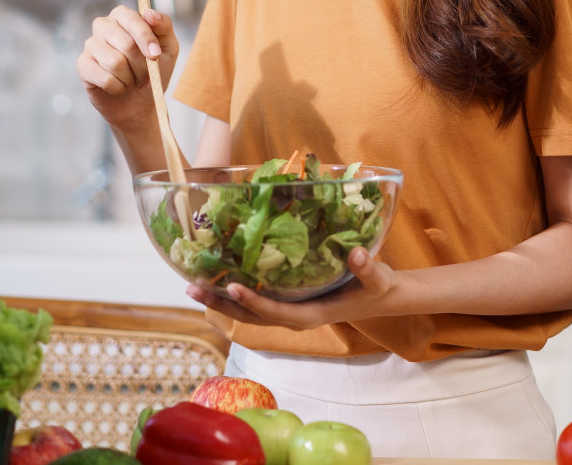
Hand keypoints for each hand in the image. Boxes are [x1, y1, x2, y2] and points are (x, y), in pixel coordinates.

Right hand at [76, 5, 178, 133]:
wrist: (140, 102)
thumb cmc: (154, 70)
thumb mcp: (168, 47)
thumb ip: (164, 26)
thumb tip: (149, 13)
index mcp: (123, 16)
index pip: (132, 19)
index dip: (146, 38)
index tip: (156, 56)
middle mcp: (103, 25)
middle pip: (126, 43)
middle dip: (142, 65)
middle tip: (148, 77)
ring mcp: (90, 45)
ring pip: (115, 62)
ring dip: (131, 78)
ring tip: (133, 81)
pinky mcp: (83, 65)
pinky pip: (105, 78)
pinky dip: (118, 87)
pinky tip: (119, 87)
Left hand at [187, 248, 400, 330]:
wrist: (378, 297)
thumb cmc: (376, 287)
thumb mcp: (378, 278)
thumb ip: (368, 268)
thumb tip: (357, 253)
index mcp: (312, 315)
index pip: (276, 312)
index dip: (254, 301)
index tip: (233, 286)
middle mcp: (294, 318)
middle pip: (251, 316)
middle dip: (222, 303)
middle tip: (192, 288)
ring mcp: (288, 312)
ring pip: (248, 313)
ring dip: (220, 300)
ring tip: (192, 286)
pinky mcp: (287, 304)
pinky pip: (255, 303)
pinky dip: (234, 294)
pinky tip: (217, 279)